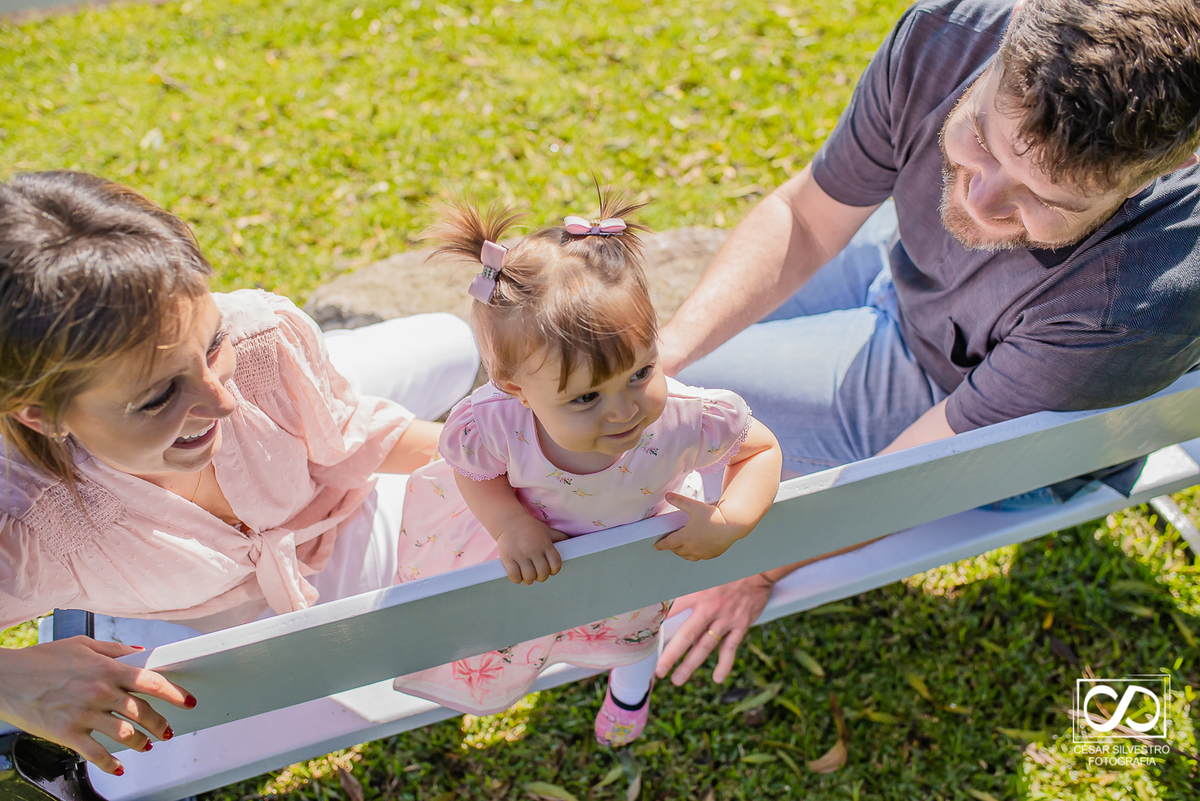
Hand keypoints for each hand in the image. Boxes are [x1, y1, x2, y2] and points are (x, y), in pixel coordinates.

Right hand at [0, 637, 195, 774]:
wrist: (4, 678)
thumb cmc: (41, 660)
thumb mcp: (82, 645)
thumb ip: (115, 650)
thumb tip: (140, 652)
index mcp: (107, 669)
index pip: (151, 681)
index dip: (175, 693)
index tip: (188, 701)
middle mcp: (99, 692)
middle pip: (143, 712)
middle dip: (161, 724)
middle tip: (168, 729)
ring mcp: (84, 714)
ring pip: (125, 734)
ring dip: (142, 743)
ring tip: (148, 745)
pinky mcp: (67, 733)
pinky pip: (96, 753)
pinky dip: (112, 763)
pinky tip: (120, 766)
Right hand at [495, 519, 568, 584]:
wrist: (509, 521)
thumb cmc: (530, 528)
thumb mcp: (547, 531)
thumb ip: (559, 537)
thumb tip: (573, 541)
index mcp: (545, 544)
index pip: (556, 564)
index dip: (554, 570)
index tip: (550, 570)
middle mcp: (534, 549)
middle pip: (543, 573)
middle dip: (541, 577)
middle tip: (538, 575)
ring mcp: (520, 554)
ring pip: (529, 576)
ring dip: (529, 580)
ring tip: (527, 577)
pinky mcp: (508, 557)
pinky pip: (514, 575)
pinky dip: (517, 579)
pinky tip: (518, 575)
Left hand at [654, 492, 745, 559]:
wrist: (732, 525)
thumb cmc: (714, 515)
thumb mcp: (695, 506)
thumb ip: (680, 501)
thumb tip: (667, 495)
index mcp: (686, 537)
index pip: (668, 543)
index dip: (661, 545)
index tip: (656, 546)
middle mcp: (692, 547)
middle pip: (677, 551)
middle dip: (672, 547)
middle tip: (670, 543)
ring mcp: (702, 553)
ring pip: (687, 556)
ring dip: (682, 552)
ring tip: (681, 548)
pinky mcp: (711, 555)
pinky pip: (698, 557)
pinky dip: (694, 554)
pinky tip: (695, 549)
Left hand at [655, 574, 774, 685]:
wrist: (757, 571)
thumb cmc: (726, 572)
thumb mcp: (704, 574)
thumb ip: (687, 586)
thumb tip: (666, 597)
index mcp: (698, 594)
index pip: (673, 610)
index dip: (659, 623)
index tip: (647, 638)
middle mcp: (710, 608)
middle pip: (687, 636)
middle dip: (671, 655)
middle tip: (659, 671)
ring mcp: (726, 620)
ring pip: (705, 647)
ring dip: (690, 665)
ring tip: (677, 680)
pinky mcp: (740, 626)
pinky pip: (730, 648)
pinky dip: (724, 665)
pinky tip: (717, 678)